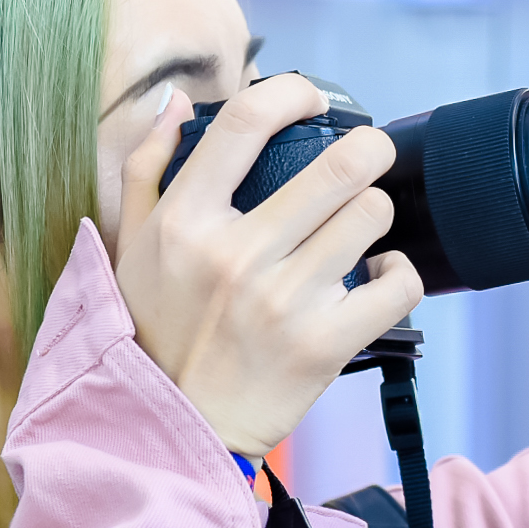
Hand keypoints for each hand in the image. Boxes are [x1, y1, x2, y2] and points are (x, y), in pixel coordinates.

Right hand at [111, 76, 424, 457]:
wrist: (169, 435)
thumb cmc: (151, 335)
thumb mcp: (129, 249)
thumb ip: (147, 170)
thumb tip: (174, 104)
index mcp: (184, 222)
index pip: (245, 122)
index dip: (291, 92)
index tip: (311, 100)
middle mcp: (235, 255)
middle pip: (338, 165)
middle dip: (369, 149)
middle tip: (368, 156)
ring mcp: (283, 301)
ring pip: (371, 215)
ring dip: (376, 212)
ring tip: (361, 225)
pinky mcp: (323, 346)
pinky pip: (398, 285)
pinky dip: (400, 273)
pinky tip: (380, 274)